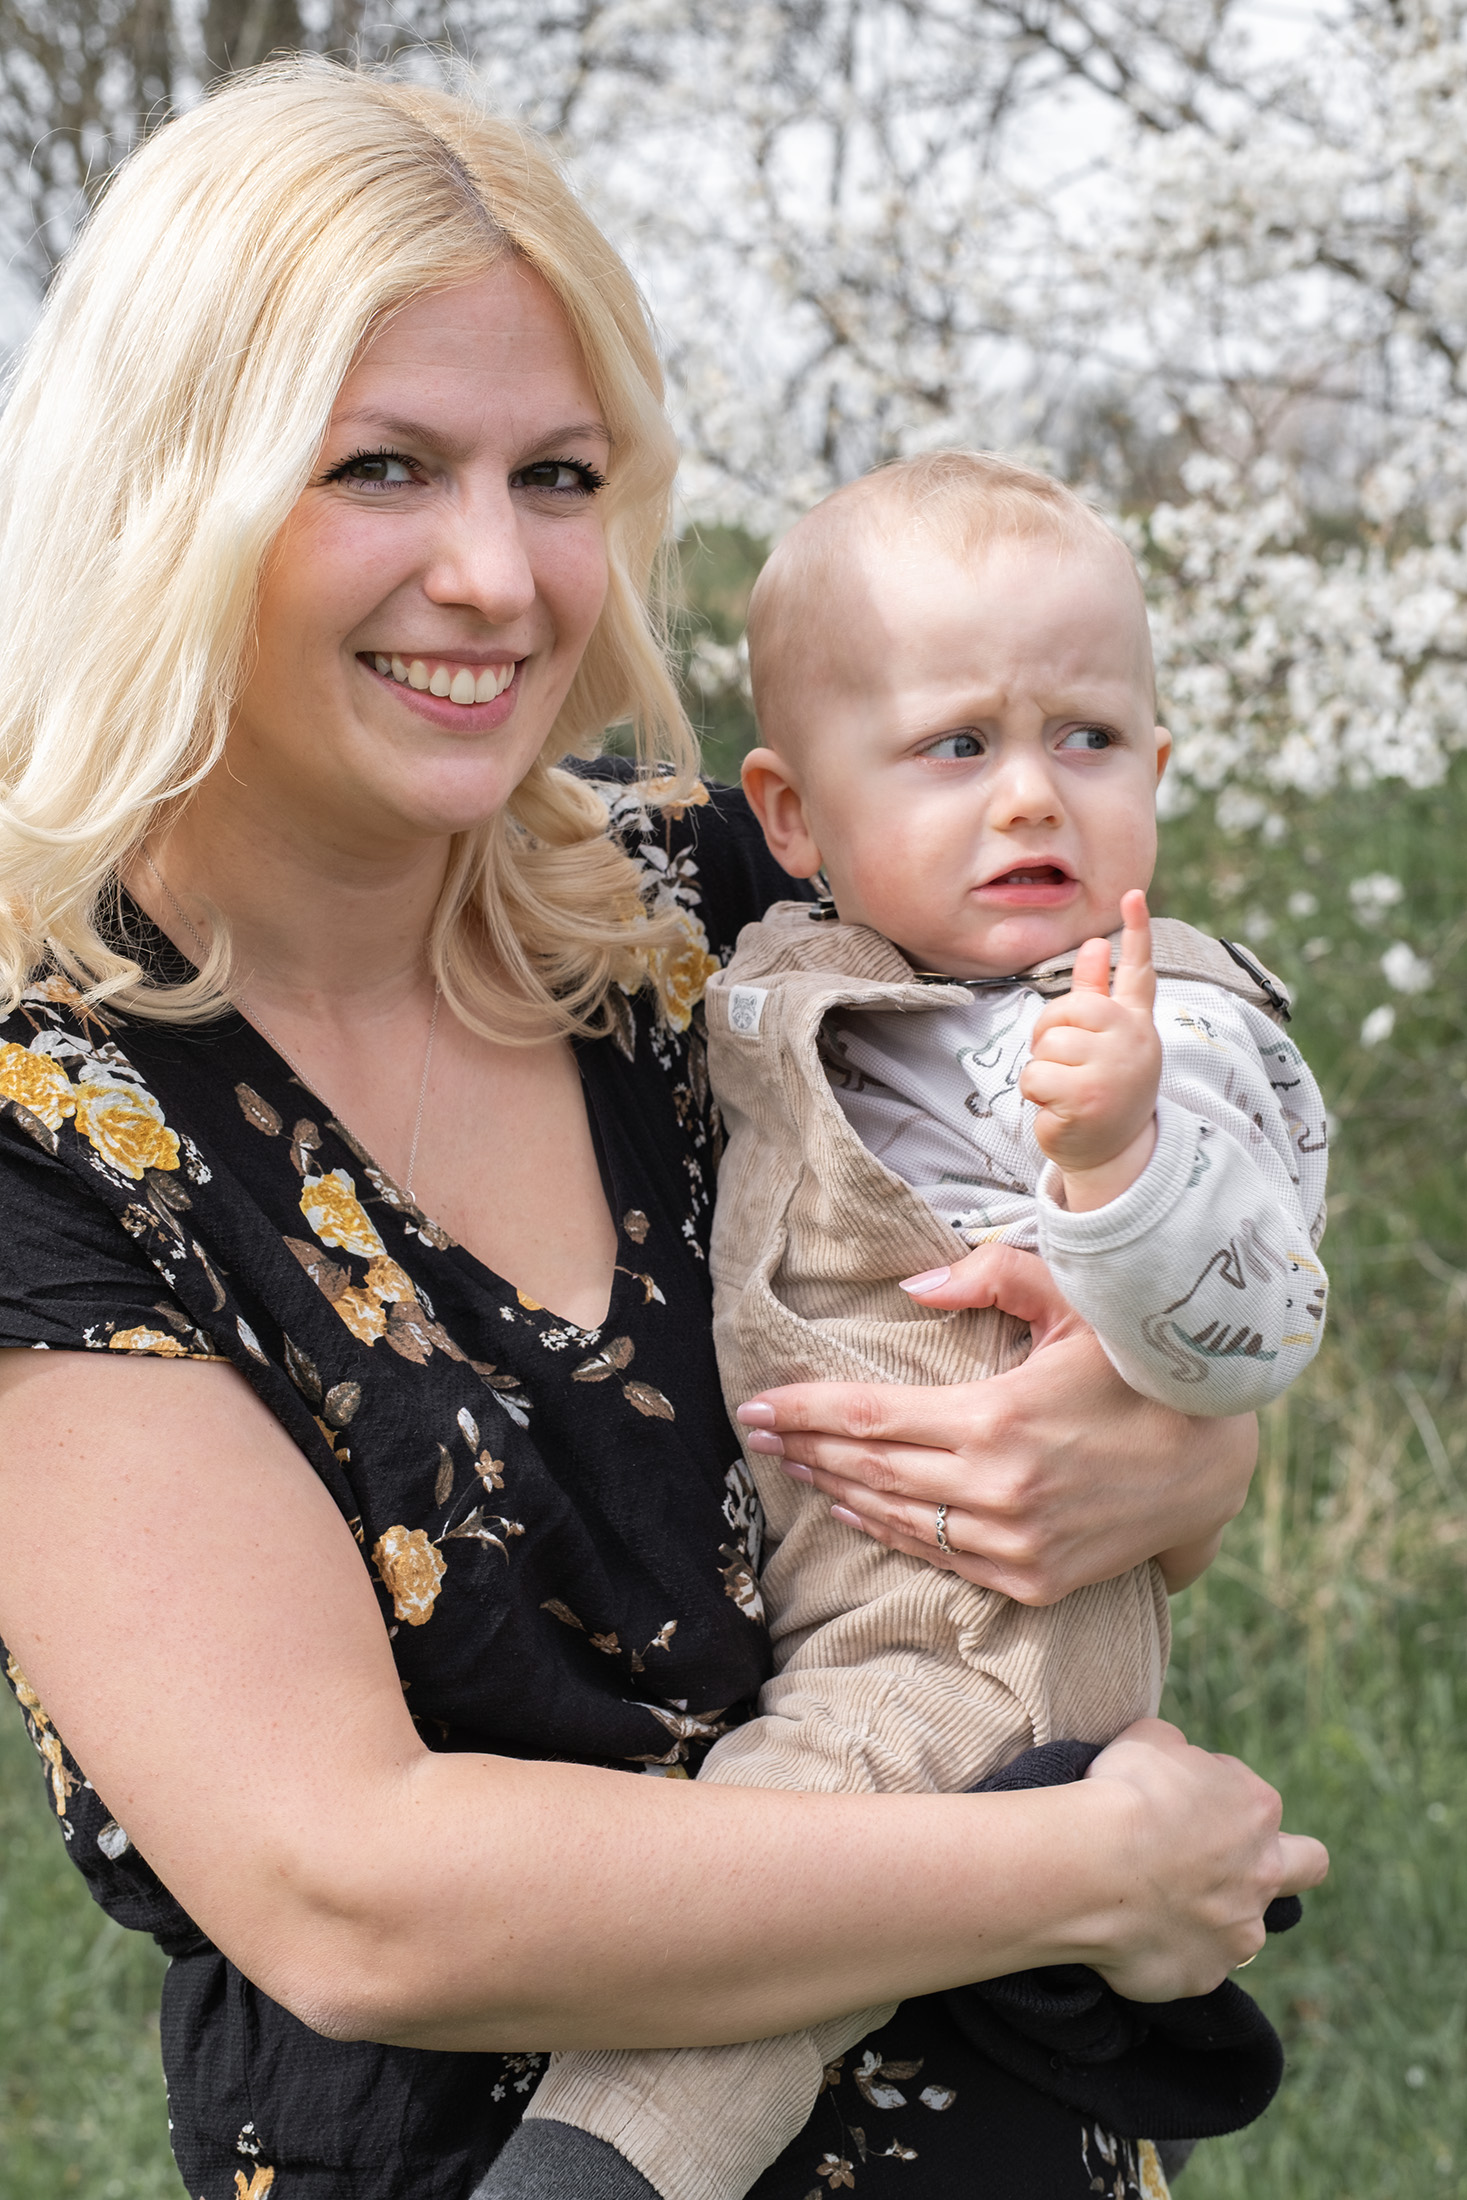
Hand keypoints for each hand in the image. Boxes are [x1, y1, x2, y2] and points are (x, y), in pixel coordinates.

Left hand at [737, 1243, 1257, 1604]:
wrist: (1214, 1466)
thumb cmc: (1140, 1370)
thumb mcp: (1077, 1302)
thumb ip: (991, 1276)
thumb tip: (910, 1286)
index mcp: (996, 1420)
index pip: (870, 1415)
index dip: (803, 1409)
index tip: (753, 1403)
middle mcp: (996, 1490)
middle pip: (869, 1468)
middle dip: (802, 1446)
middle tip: (751, 1431)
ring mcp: (1013, 1545)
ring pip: (894, 1517)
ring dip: (834, 1489)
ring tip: (790, 1464)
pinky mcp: (1031, 1580)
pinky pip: (937, 1556)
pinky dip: (886, 1530)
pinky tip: (853, 1509)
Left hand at [1020, 888, 1161, 1209]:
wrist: (1113, 1152)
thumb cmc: (1103, 1088)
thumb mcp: (1105, 1041)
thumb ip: (1098, 994)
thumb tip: (1097, 942)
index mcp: (1135, 1023)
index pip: (1137, 972)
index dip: (1137, 932)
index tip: (1132, 894)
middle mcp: (1132, 1041)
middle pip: (1068, 1010)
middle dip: (1051, 1035)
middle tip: (1067, 1065)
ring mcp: (1113, 1069)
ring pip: (1047, 1045)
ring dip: (1042, 1071)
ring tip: (1067, 1091)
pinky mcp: (1088, 1097)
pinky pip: (1034, 1076)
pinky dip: (1035, 1095)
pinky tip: (1059, 1108)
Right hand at [1075, 1719, 1328, 2000]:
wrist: (1094, 1866)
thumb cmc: (1124, 1793)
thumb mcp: (1150, 1739)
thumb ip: (1178, 1752)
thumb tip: (1176, 1762)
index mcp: (1257, 1809)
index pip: (1260, 1803)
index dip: (1224, 1802)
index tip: (1182, 1805)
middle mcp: (1263, 1874)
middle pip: (1308, 1867)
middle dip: (1280, 1864)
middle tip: (1223, 1863)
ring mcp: (1238, 1933)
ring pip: (1240, 1927)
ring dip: (1208, 1915)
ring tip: (1153, 1903)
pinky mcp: (1202, 1976)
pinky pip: (1188, 1964)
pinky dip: (1164, 1950)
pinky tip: (1130, 1932)